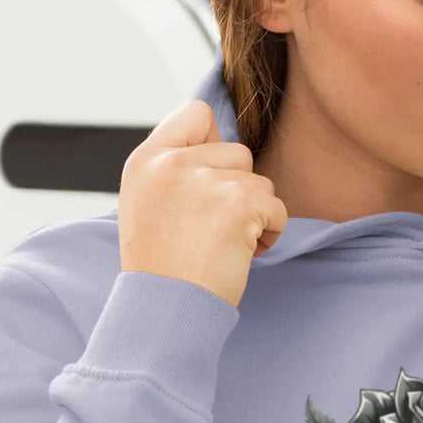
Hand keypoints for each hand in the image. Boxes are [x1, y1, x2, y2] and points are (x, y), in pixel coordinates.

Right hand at [119, 100, 288, 308]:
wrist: (166, 310)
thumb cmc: (163, 267)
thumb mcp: (148, 204)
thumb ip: (175, 169)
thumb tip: (220, 142)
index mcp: (146, 161)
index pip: (195, 113)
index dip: (213, 142)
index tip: (210, 179)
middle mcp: (172, 163)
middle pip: (238, 152)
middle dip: (238, 189)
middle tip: (215, 227)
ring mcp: (204, 180)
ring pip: (261, 182)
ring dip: (255, 215)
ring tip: (225, 244)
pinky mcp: (237, 203)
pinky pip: (276, 208)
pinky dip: (269, 234)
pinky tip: (242, 254)